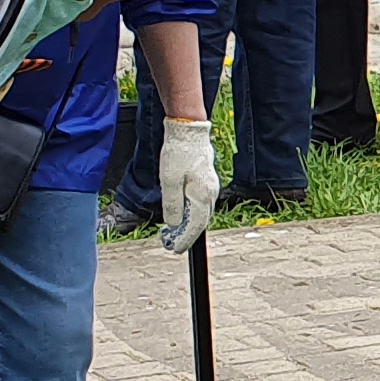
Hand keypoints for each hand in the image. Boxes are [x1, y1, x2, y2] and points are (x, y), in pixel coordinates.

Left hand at [157, 118, 218, 252]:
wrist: (188, 131)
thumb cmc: (178, 154)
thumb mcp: (168, 181)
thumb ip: (172, 205)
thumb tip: (174, 224)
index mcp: (202, 196)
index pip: (195, 225)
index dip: (185, 240)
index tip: (175, 249)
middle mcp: (210, 194)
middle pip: (199, 222)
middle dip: (186, 235)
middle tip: (171, 244)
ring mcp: (210, 187)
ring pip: (200, 213)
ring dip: (188, 225)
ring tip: (173, 232)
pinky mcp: (206, 181)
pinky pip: (200, 204)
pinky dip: (190, 213)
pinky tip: (181, 214)